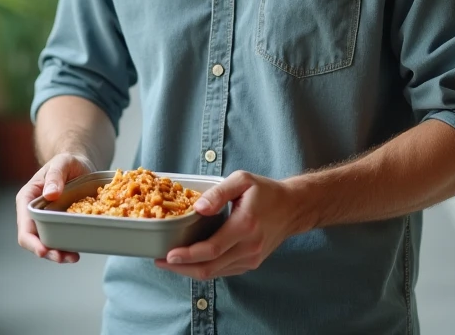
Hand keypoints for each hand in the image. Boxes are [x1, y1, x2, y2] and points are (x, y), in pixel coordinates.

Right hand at [15, 152, 95, 262]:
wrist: (80, 164)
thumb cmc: (68, 161)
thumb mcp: (63, 162)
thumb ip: (55, 175)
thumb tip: (50, 194)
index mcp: (28, 198)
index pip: (24, 225)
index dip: (32, 241)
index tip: (44, 251)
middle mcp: (33, 212)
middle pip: (34, 240)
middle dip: (47, 252)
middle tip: (65, 257)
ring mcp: (46, 220)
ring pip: (47, 243)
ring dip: (58, 254)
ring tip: (73, 257)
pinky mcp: (59, 224)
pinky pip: (60, 239)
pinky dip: (67, 247)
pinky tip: (78, 250)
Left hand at [154, 171, 303, 279]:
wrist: (293, 208)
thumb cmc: (266, 191)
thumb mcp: (242, 180)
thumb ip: (218, 193)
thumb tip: (197, 209)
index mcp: (246, 225)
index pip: (211, 249)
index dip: (187, 255)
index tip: (167, 255)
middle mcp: (249, 247)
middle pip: (209, 267)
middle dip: (181, 268)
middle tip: (160, 262)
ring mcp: (251, 258)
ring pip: (215, 273)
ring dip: (190, 270)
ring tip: (171, 262)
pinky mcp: (251, 263)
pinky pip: (223, 271)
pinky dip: (205, 268)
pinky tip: (191, 261)